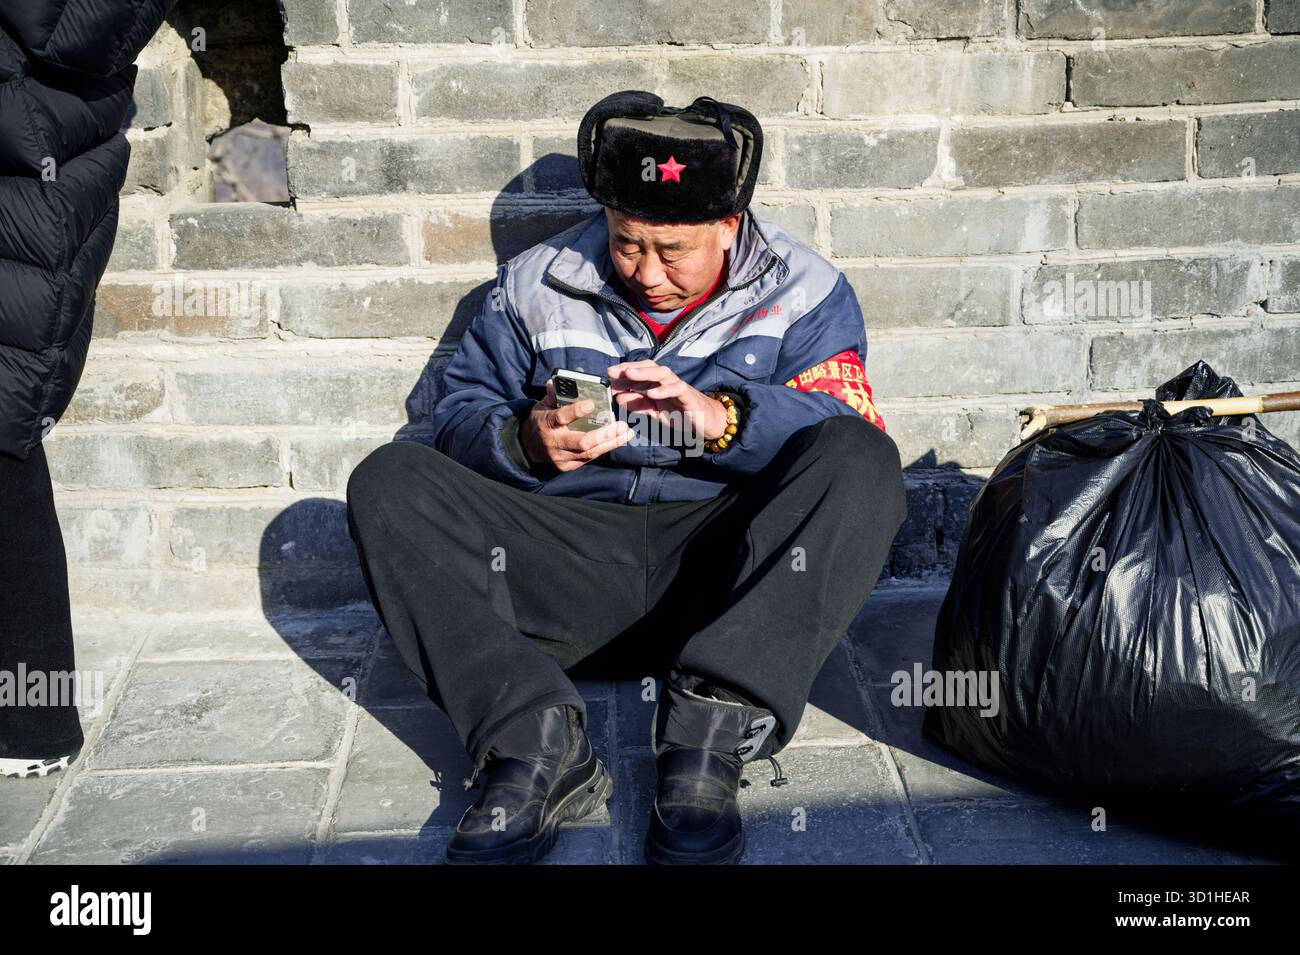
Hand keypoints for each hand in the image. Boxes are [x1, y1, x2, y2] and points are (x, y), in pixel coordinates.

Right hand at [519, 379, 633, 471]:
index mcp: (546, 423)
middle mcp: (554, 442)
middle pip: (582, 442)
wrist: (529, 446)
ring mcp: (561, 457)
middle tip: (622, 425)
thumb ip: (553, 395)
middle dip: (604, 434)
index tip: (592, 404)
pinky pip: (589, 458)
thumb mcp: (542, 405)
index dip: (576, 411)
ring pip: (590, 453)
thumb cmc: (541, 420)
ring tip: (627, 433)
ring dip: (611, 443)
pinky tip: (617, 440)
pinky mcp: (567, 466)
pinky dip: (604, 448)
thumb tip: (558, 380)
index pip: (561, 417)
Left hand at [606, 360, 728, 440]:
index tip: (608, 374)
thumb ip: (638, 405)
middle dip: (630, 368)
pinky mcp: (689, 395)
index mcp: (658, 384)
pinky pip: (677, 389)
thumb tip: (619, 398)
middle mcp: (667, 382)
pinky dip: (664, 390)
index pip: (640, 372)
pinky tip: (652, 393)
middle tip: (613, 371)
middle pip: (649, 368)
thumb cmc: (680, 414)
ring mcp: (678, 387)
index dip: (624, 371)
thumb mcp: (654, 412)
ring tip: (629, 375)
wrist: (706, 422)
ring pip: (662, 374)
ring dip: (645, 373)